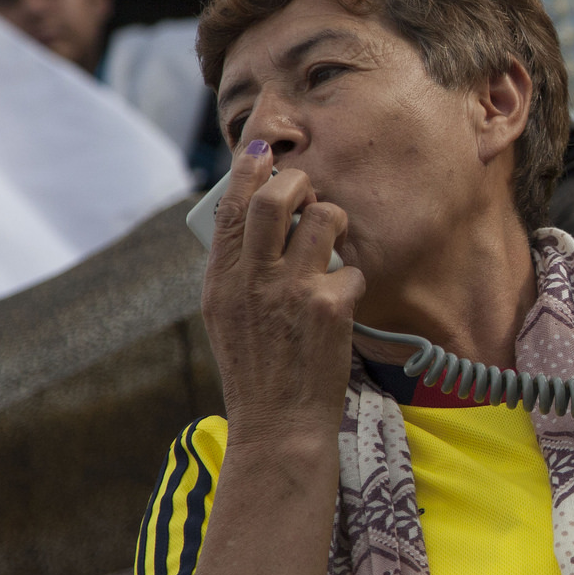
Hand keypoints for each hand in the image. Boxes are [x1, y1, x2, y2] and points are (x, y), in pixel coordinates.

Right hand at [201, 140, 367, 450]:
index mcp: (221, 280)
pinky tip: (342, 304)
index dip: (248, 172)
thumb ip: (238, 272)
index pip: (231, 210)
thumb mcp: (228, 318)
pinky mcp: (329, 306)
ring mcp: (291, 290)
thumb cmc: (258, 370)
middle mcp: (253, 279)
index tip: (262, 151)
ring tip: (333, 246)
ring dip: (336, 224)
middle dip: (300, 183)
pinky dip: (352, 282)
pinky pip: (352, 269)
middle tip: (311, 192)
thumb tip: (258, 226)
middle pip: (277, 199)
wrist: (279, 423)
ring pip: (325, 221)